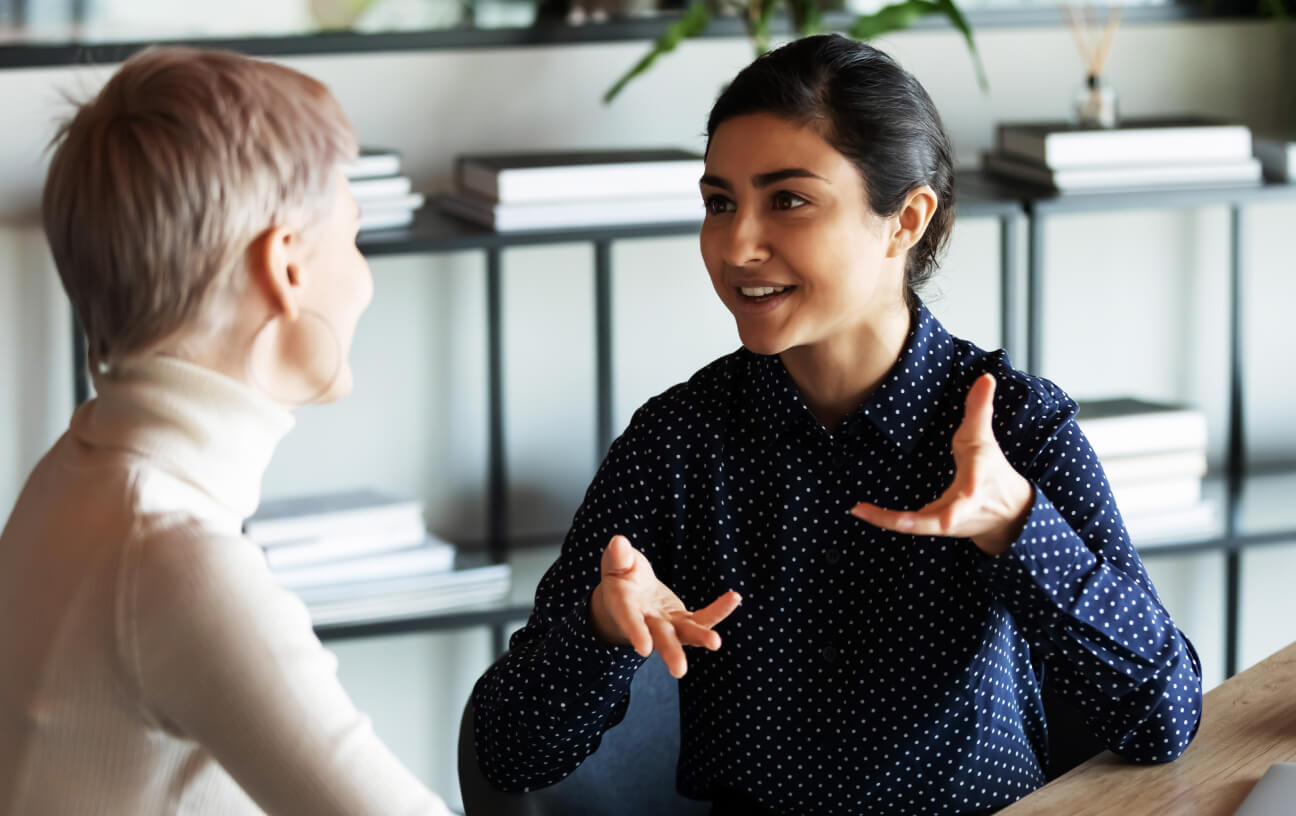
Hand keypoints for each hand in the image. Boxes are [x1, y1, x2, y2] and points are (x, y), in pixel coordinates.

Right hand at [589, 535, 741, 677]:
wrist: (630, 594)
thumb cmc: (620, 576)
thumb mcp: (615, 564)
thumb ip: (618, 557)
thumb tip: (619, 543)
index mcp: (625, 607)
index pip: (630, 620)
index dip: (636, 632)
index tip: (643, 649)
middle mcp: (648, 622)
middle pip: (660, 639)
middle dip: (670, 653)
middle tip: (679, 671)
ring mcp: (668, 624)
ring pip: (686, 635)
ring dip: (701, 638)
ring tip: (715, 643)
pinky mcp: (684, 620)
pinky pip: (704, 618)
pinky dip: (720, 610)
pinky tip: (735, 598)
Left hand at [849, 373, 1033, 555]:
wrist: (1007, 514)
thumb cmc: (992, 472)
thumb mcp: (985, 439)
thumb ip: (980, 409)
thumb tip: (985, 377)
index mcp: (977, 484)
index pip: (973, 486)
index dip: (968, 491)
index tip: (959, 500)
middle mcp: (962, 509)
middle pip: (943, 518)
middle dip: (919, 520)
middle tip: (896, 520)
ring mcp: (947, 522)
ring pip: (918, 527)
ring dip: (888, 520)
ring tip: (859, 509)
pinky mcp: (934, 527)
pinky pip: (908, 526)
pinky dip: (885, 520)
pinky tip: (861, 510)